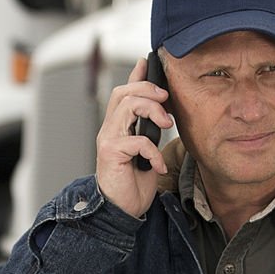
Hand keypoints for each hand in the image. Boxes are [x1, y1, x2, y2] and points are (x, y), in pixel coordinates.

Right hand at [95, 57, 173, 217]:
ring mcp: (107, 140)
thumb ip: (149, 130)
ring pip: (128, 107)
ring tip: (166, 125)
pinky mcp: (110, 153)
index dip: (136, 76)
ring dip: (153, 111)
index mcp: (117, 126)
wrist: (122, 210)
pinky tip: (158, 166)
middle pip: (124, 93)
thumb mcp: (146, 151)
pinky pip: (136, 141)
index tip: (148, 63)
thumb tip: (161, 110)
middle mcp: (109, 129)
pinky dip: (153, 152)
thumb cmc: (133, 183)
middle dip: (148, 90)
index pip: (124, 92)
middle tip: (167, 102)